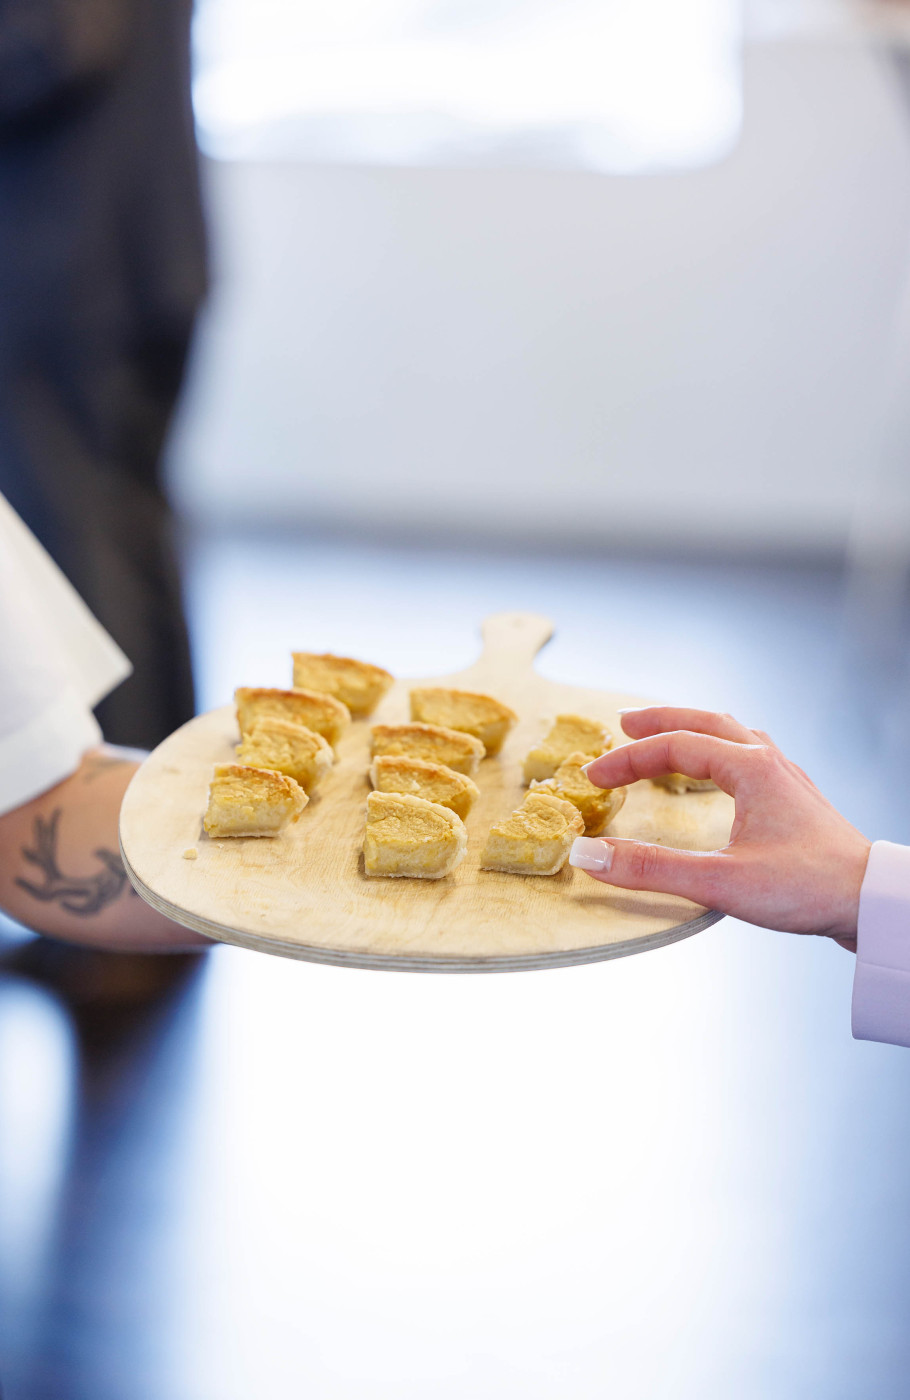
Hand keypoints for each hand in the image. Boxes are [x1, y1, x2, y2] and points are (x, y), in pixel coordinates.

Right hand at [570, 708, 871, 949]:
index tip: (593, 778)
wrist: (872, 901)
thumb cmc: (807, 888)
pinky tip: (721, 770)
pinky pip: (750, 754)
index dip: (628, 759)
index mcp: (750, 768)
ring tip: (666, 736)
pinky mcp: (796, 799)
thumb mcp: (720, 882)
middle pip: (706, 721)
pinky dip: (720, 749)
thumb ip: (650, 869)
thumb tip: (589, 856)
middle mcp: (769, 762)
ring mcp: (786, 778)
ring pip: (732, 733)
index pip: (674, 746)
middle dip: (661, 720)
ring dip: (693, 729)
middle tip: (623, 723)